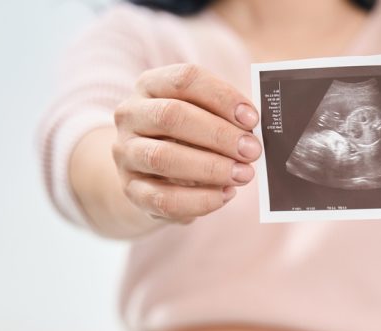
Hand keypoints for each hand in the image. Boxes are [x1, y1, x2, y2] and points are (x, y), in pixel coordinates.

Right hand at [112, 63, 261, 223]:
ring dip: (210, 168)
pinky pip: (163, 198)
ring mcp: (126, 153)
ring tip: (243, 174)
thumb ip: (225, 117)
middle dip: (218, 134)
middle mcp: (131, 114)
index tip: (252, 118)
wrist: (150, 172)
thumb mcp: (203, 116)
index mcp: (151, 85)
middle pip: (171, 116)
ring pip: (163, 157)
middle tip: (252, 150)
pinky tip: (225, 195)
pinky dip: (199, 200)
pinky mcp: (131, 190)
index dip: (222, 97)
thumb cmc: (187, 136)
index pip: (185, 79)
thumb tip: (255, 130)